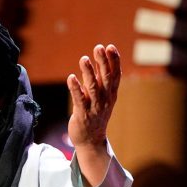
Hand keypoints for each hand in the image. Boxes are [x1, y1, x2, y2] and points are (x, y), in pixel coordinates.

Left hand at [65, 44, 120, 186]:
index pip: (115, 75)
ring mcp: (94, 107)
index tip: (110, 47)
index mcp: (111, 94)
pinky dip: (75, 88)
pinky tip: (71, 78)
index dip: (114, 61)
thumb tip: (99, 59)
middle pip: (106, 78)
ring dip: (88, 72)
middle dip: (103, 62)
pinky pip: (79, 100)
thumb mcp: (100, 96)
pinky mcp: (82, 115)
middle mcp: (105, 100)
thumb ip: (99, 79)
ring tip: (83, 58)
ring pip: (93, 88)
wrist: (90, 140)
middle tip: (99, 48)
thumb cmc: (94, 114)